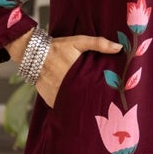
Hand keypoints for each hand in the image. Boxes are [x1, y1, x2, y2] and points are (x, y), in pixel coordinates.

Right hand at [7, 30, 122, 106]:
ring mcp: (59, 96)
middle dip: (94, 104)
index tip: (112, 99)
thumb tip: (119, 48)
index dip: (104, 96)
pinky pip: (62, 106)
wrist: (33, 54)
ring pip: (74, 106)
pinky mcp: (51, 100)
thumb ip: (99, 44)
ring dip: (80, 107)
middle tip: (104, 108)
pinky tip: (75, 109)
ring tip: (91, 111)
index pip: (96, 91)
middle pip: (86, 101)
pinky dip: (68, 107)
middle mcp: (69, 88)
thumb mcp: (78, 42)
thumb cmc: (58, 47)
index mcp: (80, 76)